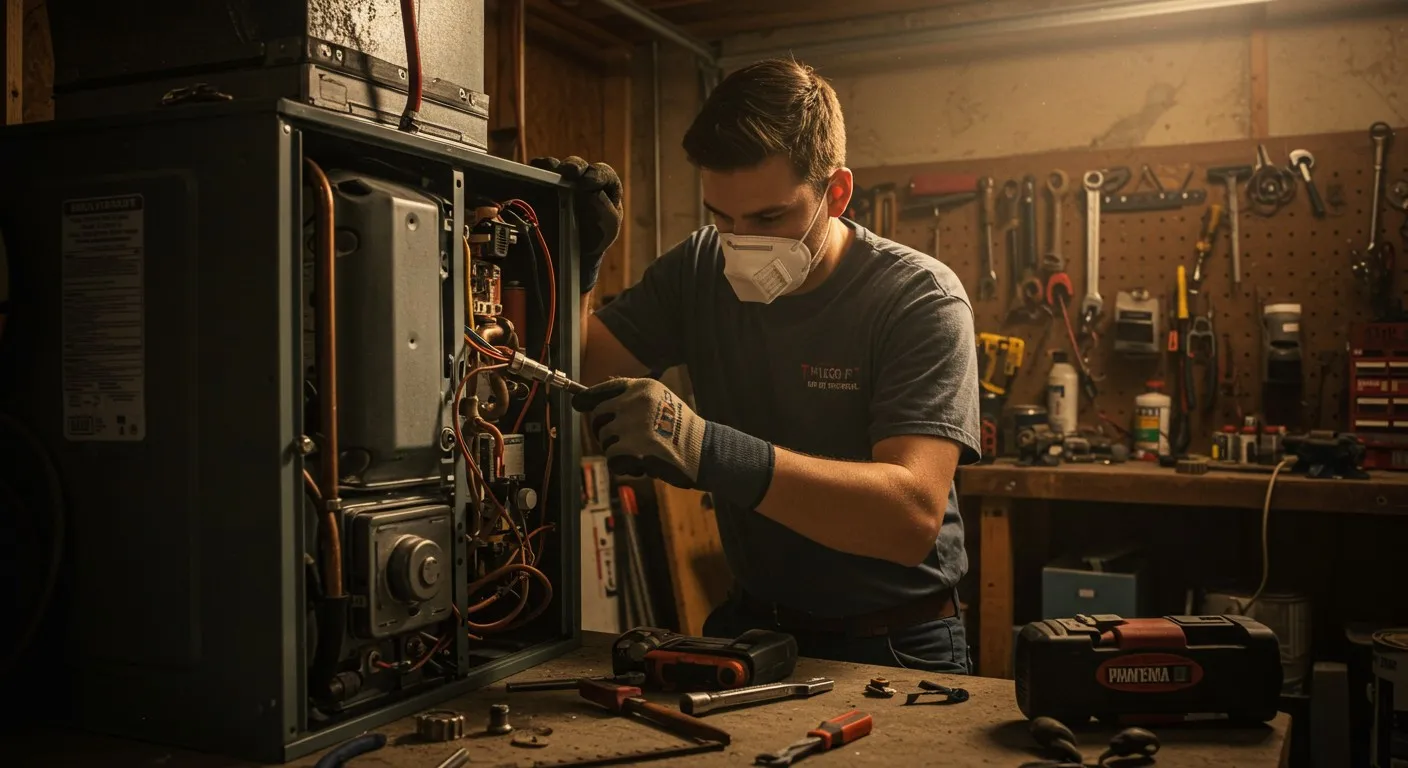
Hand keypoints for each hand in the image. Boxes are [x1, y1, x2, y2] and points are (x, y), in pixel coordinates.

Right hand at [529, 156, 622, 294]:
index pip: (602, 173)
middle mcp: (579, 178)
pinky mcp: (537, 187)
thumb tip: (595, 195)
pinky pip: (532, 177)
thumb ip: (608, 213)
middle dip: (573, 166)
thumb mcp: (608, 229)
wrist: (571, 253)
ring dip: (548, 168)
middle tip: (568, 171)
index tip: (588, 183)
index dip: (596, 175)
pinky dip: (528, 175)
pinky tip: (527, 179)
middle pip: (576, 165)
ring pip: (552, 167)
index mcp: (601, 185)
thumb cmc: (594, 237)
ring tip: (544, 175)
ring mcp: (556, 181)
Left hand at [572, 377, 702, 488]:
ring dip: (617, 450)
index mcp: (643, 387)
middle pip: (599, 416)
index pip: (605, 389)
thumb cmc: (682, 430)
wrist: (703, 450)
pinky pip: (611, 458)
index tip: (578, 403)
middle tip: (622, 442)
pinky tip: (641, 464)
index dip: (588, 398)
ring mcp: (631, 424)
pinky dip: (623, 466)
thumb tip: (604, 391)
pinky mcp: (630, 446)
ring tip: (640, 452)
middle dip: (605, 431)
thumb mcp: (662, 400)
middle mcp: (634, 401)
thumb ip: (635, 398)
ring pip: (604, 439)